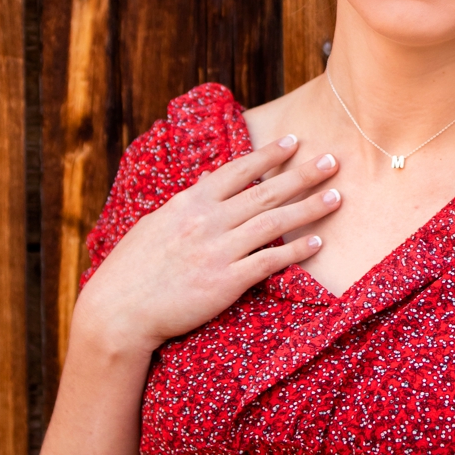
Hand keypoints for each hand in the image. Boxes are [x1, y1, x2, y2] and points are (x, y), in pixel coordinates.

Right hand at [72, 137, 342, 355]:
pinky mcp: (226, 282)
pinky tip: (319, 244)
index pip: (236, 171)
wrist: (117, 312)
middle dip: (302, 175)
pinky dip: (296, 251)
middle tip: (332, 161)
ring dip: (309, 208)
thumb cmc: (131, 270)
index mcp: (188, 204)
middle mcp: (207, 222)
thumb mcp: (155, 225)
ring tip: (336, 197)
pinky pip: (270, 261)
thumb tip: (206, 182)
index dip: (268, 155)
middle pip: (265, 192)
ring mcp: (218, 251)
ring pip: (274, 223)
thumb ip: (185, 204)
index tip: (294, 142)